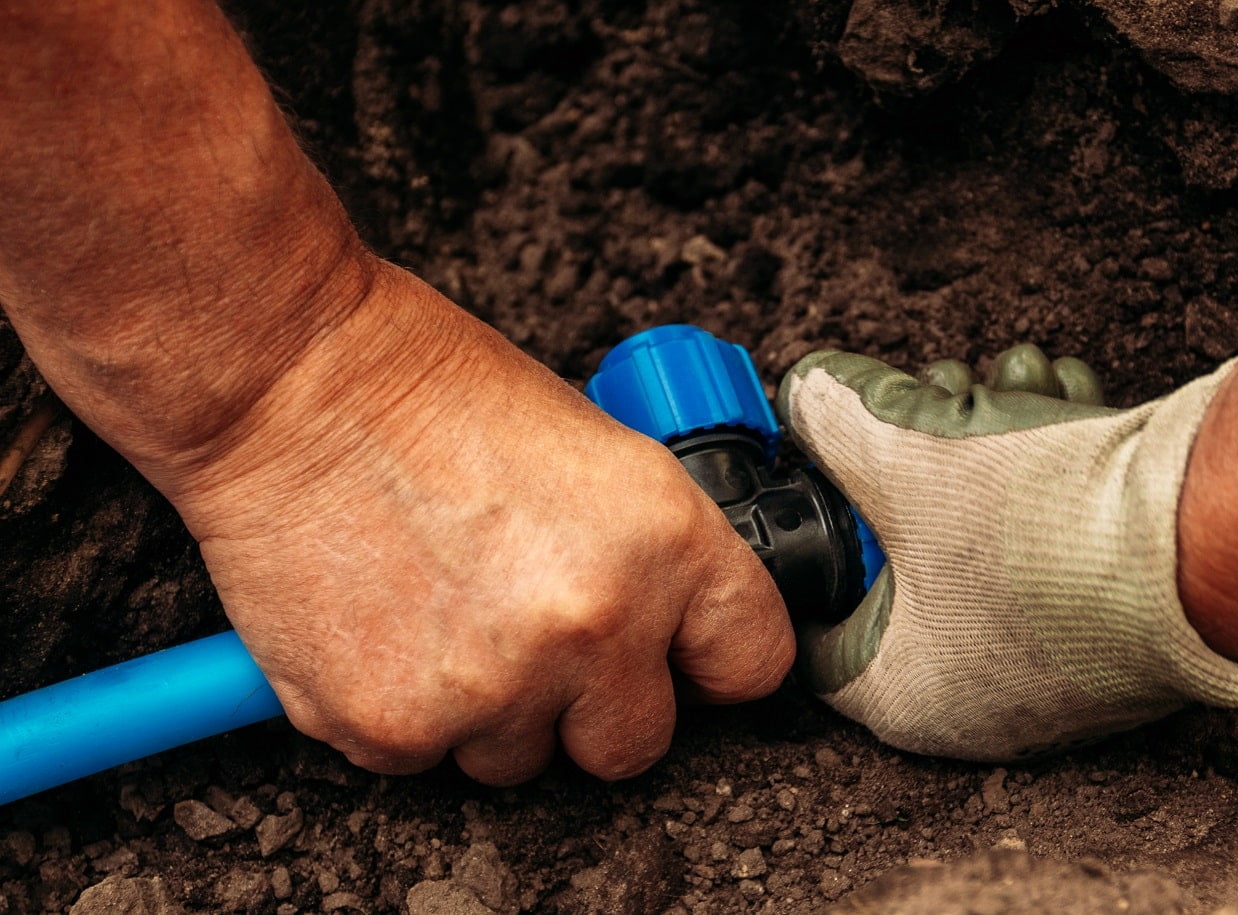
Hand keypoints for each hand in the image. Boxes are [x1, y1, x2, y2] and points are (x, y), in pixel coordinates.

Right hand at [164, 261, 793, 783]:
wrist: (292, 381)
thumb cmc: (435, 392)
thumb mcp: (599, 451)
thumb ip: (649, 550)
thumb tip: (672, 620)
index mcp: (666, 544)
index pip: (750, 661)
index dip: (712, 661)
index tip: (686, 661)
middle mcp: (594, 628)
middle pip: (636, 742)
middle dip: (596, 703)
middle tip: (541, 635)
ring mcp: (494, 687)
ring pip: (522, 758)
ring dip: (496, 709)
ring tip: (446, 608)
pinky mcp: (394, 726)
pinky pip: (426, 759)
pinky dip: (408, 711)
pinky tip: (387, 624)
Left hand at [778, 345, 1237, 760]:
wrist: (1214, 545)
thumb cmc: (1045, 533)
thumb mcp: (904, 460)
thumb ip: (835, 425)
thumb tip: (805, 392)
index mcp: (906, 696)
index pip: (819, 627)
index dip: (814, 544)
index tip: (820, 484)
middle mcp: (979, 704)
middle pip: (908, 564)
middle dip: (913, 464)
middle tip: (928, 400)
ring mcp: (1056, 675)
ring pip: (986, 539)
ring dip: (990, 447)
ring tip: (1007, 381)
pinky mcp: (1118, 634)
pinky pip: (1054, 546)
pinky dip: (1050, 474)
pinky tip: (1063, 402)